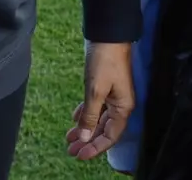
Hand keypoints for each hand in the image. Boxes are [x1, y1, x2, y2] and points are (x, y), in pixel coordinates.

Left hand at [65, 40, 133, 161]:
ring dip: (84, 128)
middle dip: (87, 140)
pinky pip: (96, 106)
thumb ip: (90, 116)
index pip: (110, 136)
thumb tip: (85, 137)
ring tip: (68, 138)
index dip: (95, 148)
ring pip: (98, 118)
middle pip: (104, 129)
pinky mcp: (105, 87)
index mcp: (123, 108)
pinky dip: (85, 113)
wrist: (108, 36)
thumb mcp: (95, 91)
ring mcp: (113, 96)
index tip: (79, 155)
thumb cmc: (105, 62)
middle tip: (70, 150)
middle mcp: (120, 105)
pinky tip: (74, 119)